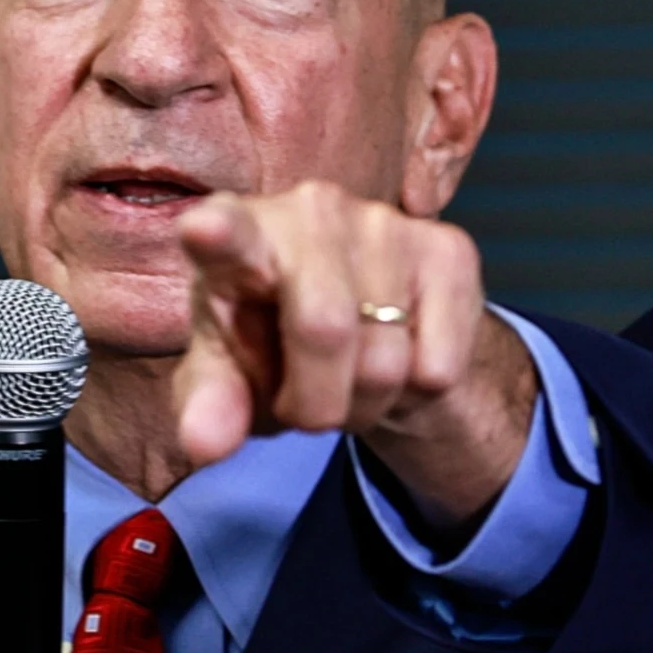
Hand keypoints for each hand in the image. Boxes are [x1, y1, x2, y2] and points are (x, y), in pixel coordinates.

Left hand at [174, 181, 538, 529]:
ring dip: (364, 404)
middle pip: (324, 329)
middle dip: (314, 403)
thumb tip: (203, 443)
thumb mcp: (231, 378)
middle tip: (304, 406)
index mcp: (237, 233)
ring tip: (348, 379)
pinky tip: (400, 355)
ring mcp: (384, 222)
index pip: (225, 232)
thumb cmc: (275, 345)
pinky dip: (417, 391)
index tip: (204, 230)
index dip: (217, 234)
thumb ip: (210, 406)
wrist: (366, 330)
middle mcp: (311, 209)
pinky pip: (438, 367)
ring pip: (385, 362)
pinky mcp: (449, 250)